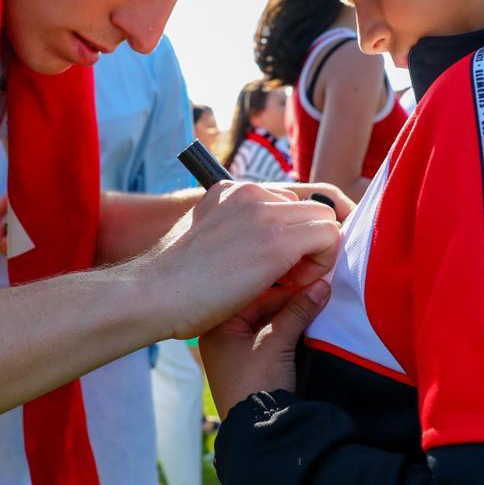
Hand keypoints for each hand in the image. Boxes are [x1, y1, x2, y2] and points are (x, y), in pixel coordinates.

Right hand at [138, 181, 340, 339]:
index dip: (288, 235)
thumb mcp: (202, 236)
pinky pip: (330, 237)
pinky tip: (292, 286)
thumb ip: (231, 228)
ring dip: (315, 254)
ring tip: (287, 283)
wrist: (153, 294)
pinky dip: (322, 263)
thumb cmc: (173, 281)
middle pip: (308, 209)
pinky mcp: (278, 241)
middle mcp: (250, 192)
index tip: (273, 266)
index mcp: (231, 190)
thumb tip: (255, 242)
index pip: (285, 202)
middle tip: (284, 278)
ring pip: (325, 221)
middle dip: (305, 243)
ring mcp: (265, 214)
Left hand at [201, 280, 331, 417]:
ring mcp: (236, 355)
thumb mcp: (276, 342)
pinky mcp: (251, 368)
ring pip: (267, 324)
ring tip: (314, 303)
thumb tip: (321, 286)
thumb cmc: (256, 381)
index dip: (281, 287)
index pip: (251, 296)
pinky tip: (306, 323)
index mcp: (216, 328)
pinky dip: (287, 332)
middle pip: (259, 309)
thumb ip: (298, 311)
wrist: (259, 429)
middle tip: (315, 290)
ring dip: (290, 316)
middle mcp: (222, 339)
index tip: (306, 279)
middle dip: (288, 301)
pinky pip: (270, 340)